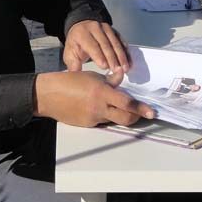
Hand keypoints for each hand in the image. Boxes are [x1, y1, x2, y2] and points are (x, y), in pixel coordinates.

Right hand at [34, 70, 154, 126]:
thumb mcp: (92, 76)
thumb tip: (122, 76)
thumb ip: (110, 80)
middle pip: (125, 118)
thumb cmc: (70, 81)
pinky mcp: (87, 125)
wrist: (49, 95)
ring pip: (114, 120)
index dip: (141, 109)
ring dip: (120, 115)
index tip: (152, 112)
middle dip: (136, 117)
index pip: (127, 103)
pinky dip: (106, 115)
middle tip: (141, 113)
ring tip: (116, 106)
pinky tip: (98, 107)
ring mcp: (93, 118)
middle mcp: (99, 108)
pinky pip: (102, 121)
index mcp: (102, 93)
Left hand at [63, 20, 129, 74]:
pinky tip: (129, 62)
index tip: (105, 67)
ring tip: (125, 68)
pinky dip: (126, 52)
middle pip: (106, 44)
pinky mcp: (114, 31)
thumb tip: (76, 76)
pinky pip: (122, 41)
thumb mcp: (69, 53)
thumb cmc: (76, 43)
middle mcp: (95, 28)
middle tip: (118, 70)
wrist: (81, 28)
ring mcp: (106, 28)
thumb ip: (73, 64)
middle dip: (113, 58)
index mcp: (82, 33)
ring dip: (122, 56)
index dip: (99, 56)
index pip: (92, 45)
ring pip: (116, 43)